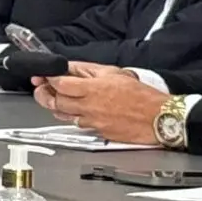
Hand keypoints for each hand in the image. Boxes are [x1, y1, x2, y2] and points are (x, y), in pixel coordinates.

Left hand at [34, 66, 166, 142]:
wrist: (160, 118)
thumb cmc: (143, 96)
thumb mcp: (115, 73)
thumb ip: (89, 70)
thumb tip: (70, 67)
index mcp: (93, 89)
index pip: (60, 83)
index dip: (48, 78)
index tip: (44, 75)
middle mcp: (89, 106)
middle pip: (55, 101)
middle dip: (44, 94)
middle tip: (41, 88)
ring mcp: (92, 122)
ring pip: (63, 115)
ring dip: (55, 106)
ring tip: (54, 98)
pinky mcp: (98, 132)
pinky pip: (78, 124)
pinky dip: (72, 117)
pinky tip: (73, 110)